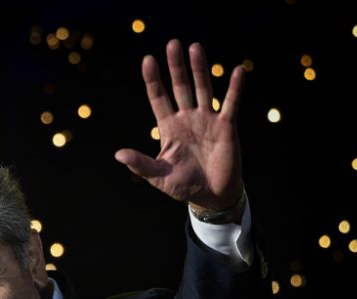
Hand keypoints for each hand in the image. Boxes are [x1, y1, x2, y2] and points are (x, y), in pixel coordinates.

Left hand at [114, 39, 244, 210]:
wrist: (210, 196)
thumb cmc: (183, 185)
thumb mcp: (158, 176)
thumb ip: (140, 164)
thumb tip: (118, 155)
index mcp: (168, 128)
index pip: (158, 98)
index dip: (153, 80)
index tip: (148, 60)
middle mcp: (187, 118)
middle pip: (180, 87)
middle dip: (176, 67)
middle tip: (172, 44)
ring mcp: (207, 120)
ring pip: (202, 88)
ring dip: (199, 69)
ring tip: (195, 47)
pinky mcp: (226, 126)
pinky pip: (230, 103)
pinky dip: (235, 88)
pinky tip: (237, 70)